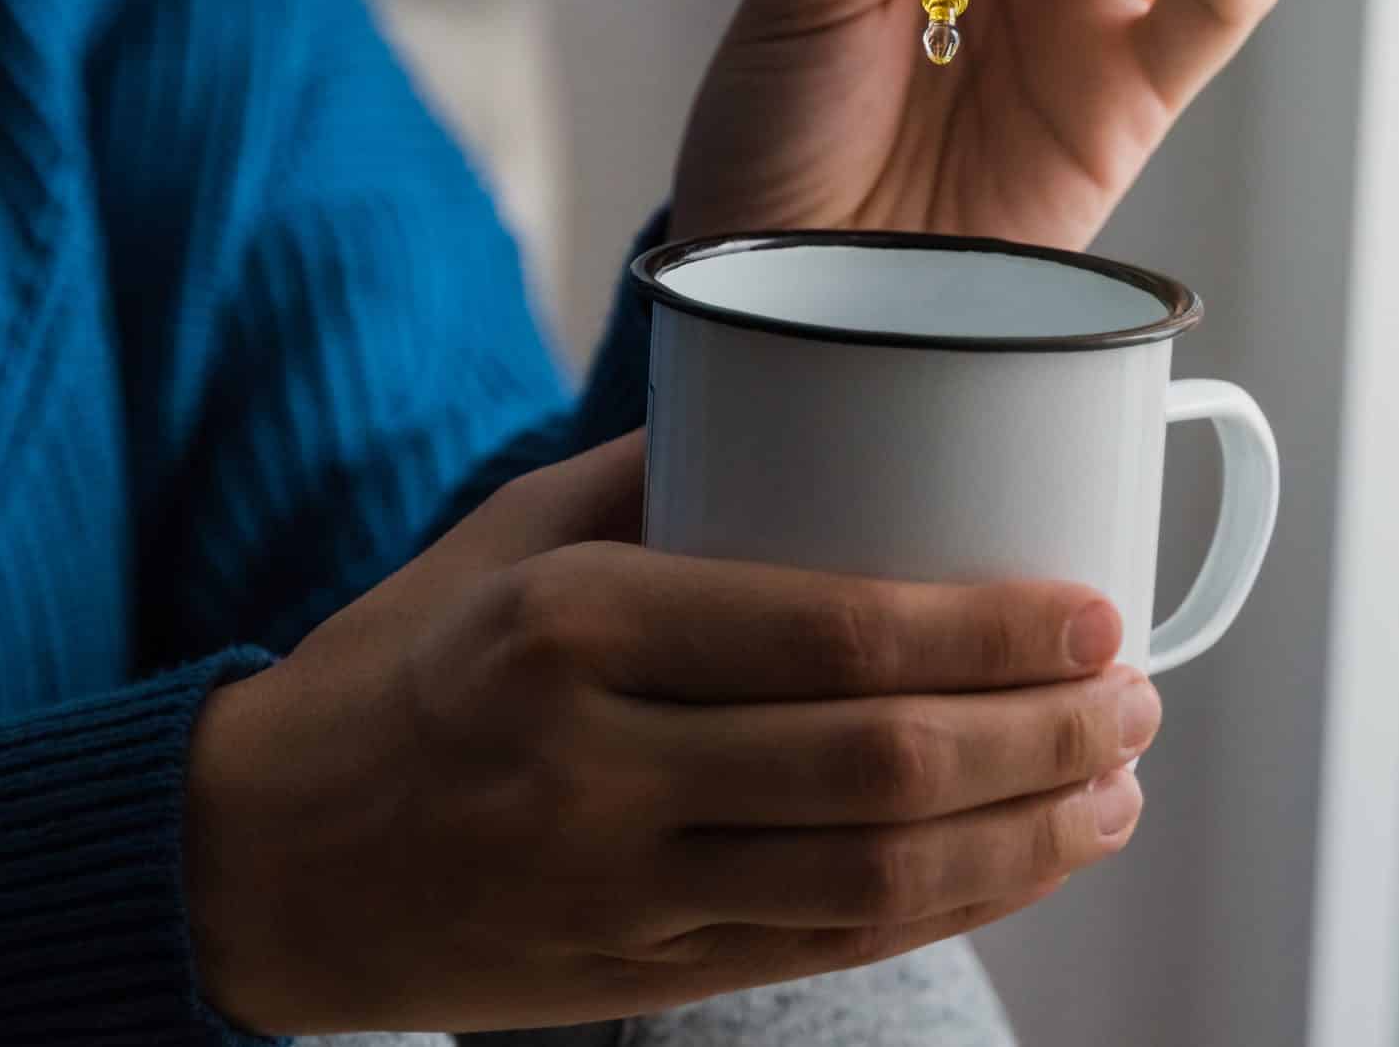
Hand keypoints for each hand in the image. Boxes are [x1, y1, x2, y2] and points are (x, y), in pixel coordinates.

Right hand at [184, 435, 1157, 1034]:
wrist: (263, 859)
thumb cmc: (396, 664)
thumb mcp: (503, 535)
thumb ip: (657, 479)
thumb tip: (824, 426)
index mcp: (571, 627)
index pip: (829, 635)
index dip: (987, 635)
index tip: (1092, 610)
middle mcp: (599, 764)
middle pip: (880, 764)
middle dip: (1044, 736)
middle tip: (1135, 698)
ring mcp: (617, 887)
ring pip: (877, 879)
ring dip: (1026, 838)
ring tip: (1114, 790)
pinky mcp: (635, 973)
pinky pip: (826, 945)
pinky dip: (945, 909)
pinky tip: (1018, 865)